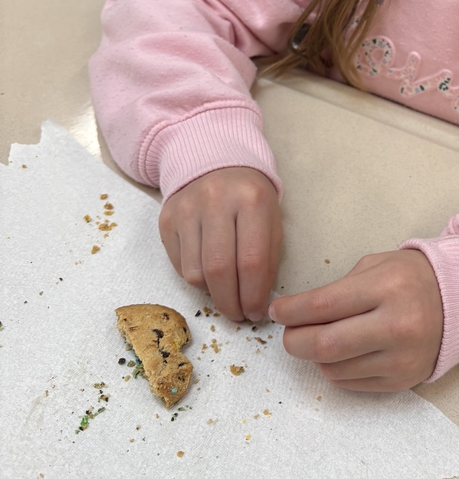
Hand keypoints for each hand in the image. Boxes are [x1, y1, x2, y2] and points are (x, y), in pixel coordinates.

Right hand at [159, 167, 281, 322]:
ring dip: (212, 293)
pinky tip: (209, 273)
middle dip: (230, 302)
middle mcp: (216, 200)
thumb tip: (258, 302)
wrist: (215, 163)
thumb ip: (267, 259)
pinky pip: (179, 266)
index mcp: (251, 200)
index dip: (254, 295)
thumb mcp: (271, 220)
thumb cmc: (250, 199)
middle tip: (238, 315)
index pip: (252, 260)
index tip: (256, 313)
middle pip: (219, 269)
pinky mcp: (167, 219)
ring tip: (226, 291)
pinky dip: (196, 279)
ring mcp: (187, 208)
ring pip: (196, 272)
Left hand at [269, 250, 443, 391]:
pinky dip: (336, 368)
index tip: (277, 311)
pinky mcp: (402, 381)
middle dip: (295, 341)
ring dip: (315, 356)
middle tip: (288, 334)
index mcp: (387, 287)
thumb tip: (296, 314)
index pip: (324, 305)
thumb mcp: (375, 266)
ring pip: (334, 368)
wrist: (458, 302)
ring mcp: (401, 358)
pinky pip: (350, 383)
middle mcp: (397, 325)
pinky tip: (342, 352)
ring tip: (319, 338)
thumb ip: (338, 289)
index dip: (291, 311)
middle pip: (326, 344)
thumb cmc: (408, 278)